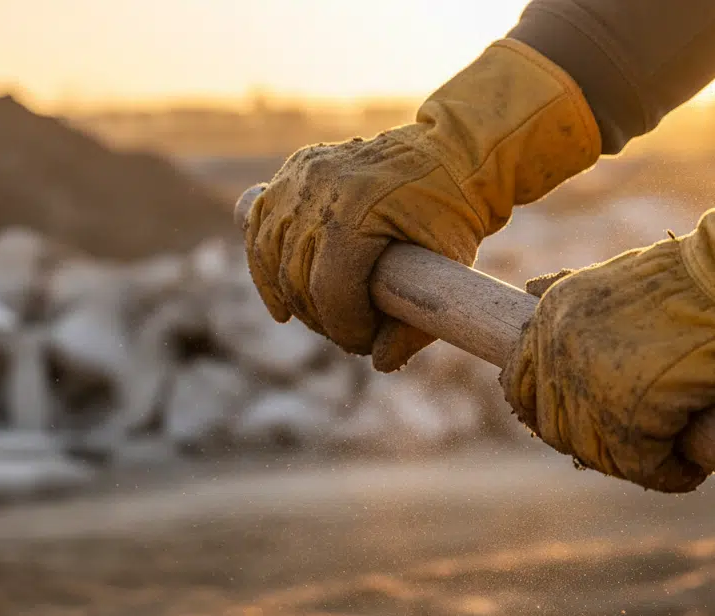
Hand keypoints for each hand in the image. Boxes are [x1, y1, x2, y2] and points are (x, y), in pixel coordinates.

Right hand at [243, 39, 599, 371]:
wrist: (453, 152)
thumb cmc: (455, 212)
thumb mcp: (450, 268)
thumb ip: (418, 323)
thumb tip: (381, 363)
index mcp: (359, 208)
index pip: (328, 290)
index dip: (345, 328)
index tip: (365, 343)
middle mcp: (321, 187)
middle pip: (296, 277)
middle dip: (321, 318)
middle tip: (351, 334)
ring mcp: (303, 174)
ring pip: (269, 253)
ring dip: (289, 297)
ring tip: (320, 319)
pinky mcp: (296, 170)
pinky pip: (260, 223)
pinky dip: (264, 263)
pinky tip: (281, 300)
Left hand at [502, 127, 714, 491]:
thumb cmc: (709, 281)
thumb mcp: (622, 281)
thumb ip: (578, 301)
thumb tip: (528, 291)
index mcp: (553, 309)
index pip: (518, 385)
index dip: (551, 415)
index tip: (591, 427)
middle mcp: (559, 342)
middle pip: (555, 427)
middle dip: (596, 444)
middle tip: (643, 447)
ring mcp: (590, 377)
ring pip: (595, 451)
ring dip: (634, 463)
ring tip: (673, 458)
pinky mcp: (631, 411)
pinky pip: (639, 465)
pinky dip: (667, 475)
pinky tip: (691, 470)